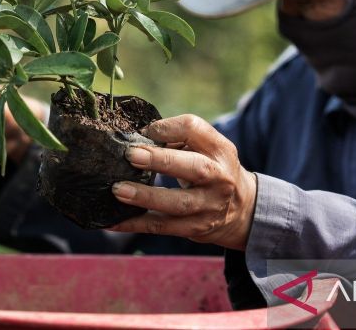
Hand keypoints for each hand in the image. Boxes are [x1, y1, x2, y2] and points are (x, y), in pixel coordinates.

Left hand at [108, 114, 256, 250]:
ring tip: (118, 190)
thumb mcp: (207, 148)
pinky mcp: (196, 228)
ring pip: (178, 203)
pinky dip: (136, 224)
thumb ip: (179, 139)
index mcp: (220, 149)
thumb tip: (138, 138)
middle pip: (194, 168)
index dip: (167, 127)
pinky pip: (163, 227)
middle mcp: (220, 177)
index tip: (144, 131)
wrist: (242, 208)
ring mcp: (210, 206)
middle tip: (131, 155)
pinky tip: (113, 221)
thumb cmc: (212, 168)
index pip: (195, 129)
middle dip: (161, 161)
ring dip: (145, 197)